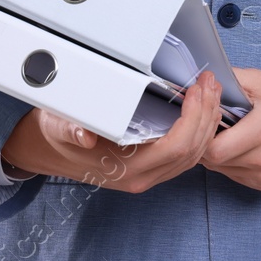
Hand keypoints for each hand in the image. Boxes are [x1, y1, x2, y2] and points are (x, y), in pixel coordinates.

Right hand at [0, 69, 222, 193]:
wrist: (49, 150)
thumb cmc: (58, 134)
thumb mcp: (60, 125)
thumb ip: (73, 129)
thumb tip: (85, 134)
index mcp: (127, 169)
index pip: (175, 147)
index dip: (193, 118)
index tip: (197, 91)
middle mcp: (143, 177)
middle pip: (192, 151)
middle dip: (207, 115)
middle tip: (210, 84)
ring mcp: (150, 175)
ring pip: (194, 155)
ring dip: (207, 122)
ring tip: (212, 91)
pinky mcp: (152, 167)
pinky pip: (186, 154)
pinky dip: (200, 131)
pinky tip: (203, 109)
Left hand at [200, 67, 260, 190]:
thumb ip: (231, 79)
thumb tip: (203, 79)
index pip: (214, 149)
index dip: (202, 135)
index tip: (204, 120)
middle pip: (214, 162)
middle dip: (206, 143)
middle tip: (211, 125)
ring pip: (223, 171)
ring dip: (217, 155)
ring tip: (226, 134)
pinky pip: (236, 176)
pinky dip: (231, 163)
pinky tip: (239, 146)